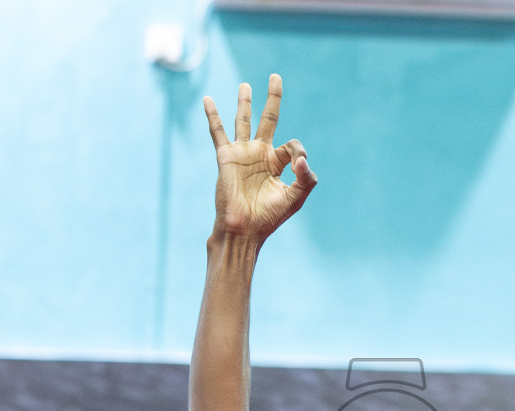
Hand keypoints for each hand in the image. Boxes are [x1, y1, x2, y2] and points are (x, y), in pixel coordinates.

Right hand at [204, 74, 316, 241]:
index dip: (299, 151)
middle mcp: (260, 155)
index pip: (293, 145)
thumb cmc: (269, 218)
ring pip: (244, 120)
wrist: (244, 230)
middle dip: (273, 98)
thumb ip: (307, 177)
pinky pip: (218, 132)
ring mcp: (243, 154)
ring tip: (245, 85)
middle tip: (276, 77)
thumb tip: (302, 159)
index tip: (298, 166)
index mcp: (277, 164)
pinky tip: (207, 100)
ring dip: (244, 102)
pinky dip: (213, 115)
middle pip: (269, 119)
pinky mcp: (226, 157)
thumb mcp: (295, 198)